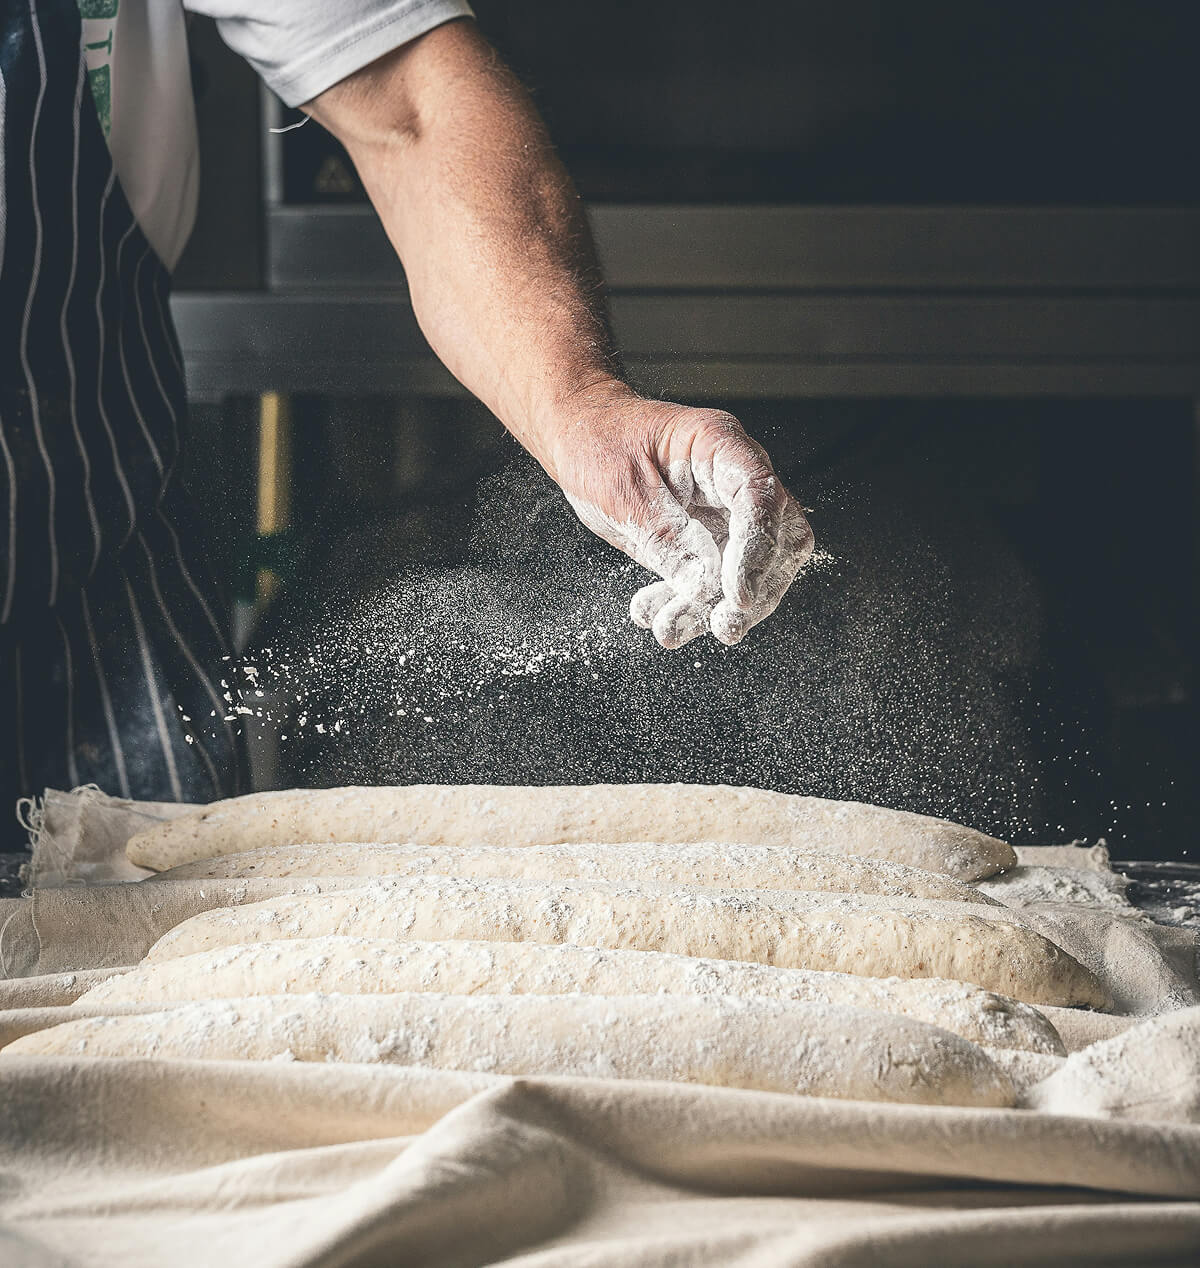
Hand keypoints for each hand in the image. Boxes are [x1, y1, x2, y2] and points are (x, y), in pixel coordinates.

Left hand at [545, 382, 814, 648]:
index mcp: (717, 445)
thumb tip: (707, 588)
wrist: (573, 437)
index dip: (758, 549)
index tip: (737, 595)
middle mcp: (730, 479)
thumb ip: (667, 537)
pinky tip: (653, 614)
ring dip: (713, 608)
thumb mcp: (622, 489)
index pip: (760, 497)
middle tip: (723, 627)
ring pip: (748, 571)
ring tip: (669, 629)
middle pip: (777, 539)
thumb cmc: (595, 441)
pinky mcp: (703, 540)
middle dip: (755, 591)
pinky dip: (687, 604)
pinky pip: (710, 580)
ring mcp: (721, 512)